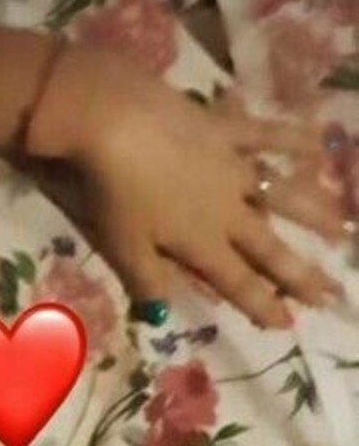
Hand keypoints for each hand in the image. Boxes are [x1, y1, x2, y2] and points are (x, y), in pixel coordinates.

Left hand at [31, 47, 347, 329]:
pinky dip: (295, 138)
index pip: (237, 283)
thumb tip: (164, 316)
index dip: (262, 305)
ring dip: (315, 214)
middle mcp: (228, 209)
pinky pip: (268, 134)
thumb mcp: (122, 247)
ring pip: (282, 195)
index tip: (288, 325)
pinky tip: (321, 141)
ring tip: (345, 230)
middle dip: (300, 273)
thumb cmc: (111, 191)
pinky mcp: (227, 128)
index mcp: (201, 242)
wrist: (110, 119)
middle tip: (332, 293)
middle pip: (269, 247)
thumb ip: (148, 282)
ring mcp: (232, 166)